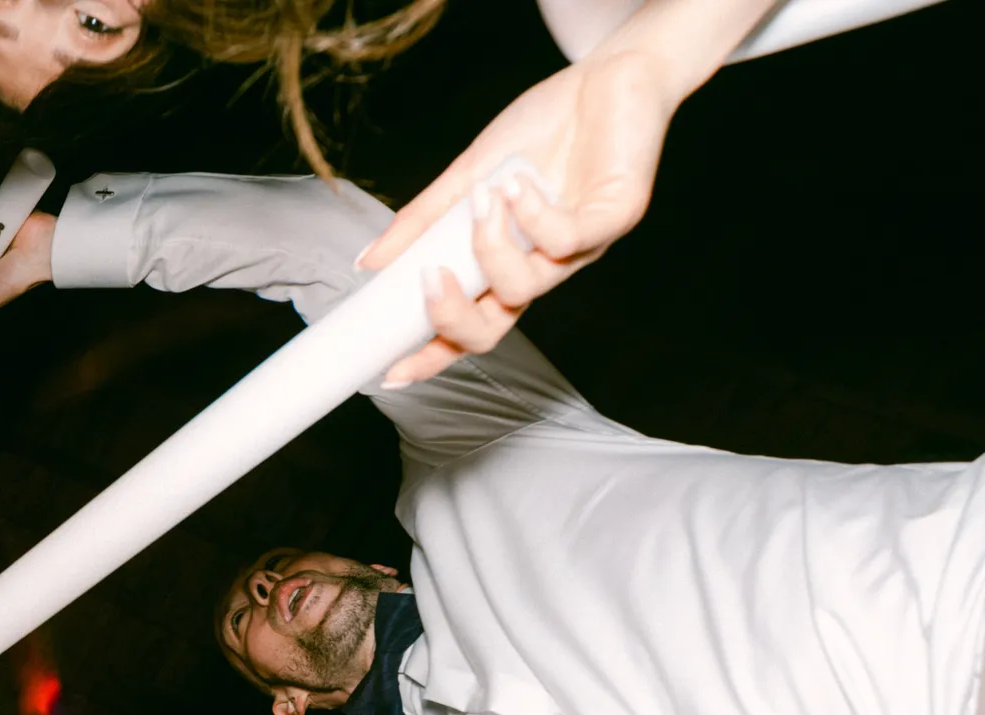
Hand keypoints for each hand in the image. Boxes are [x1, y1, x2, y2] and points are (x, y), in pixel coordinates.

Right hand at [359, 47, 685, 384]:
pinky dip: (533, 215)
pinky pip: (565, 240)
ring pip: (526, 286)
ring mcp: (581, 249)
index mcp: (508, 264)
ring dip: (491, 247)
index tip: (390, 370)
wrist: (610, 73)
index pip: (466, 326)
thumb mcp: (468, 175)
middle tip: (429, 279)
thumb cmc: (545, 127)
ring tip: (484, 199)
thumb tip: (369, 262)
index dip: (431, 355)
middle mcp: (543, 268)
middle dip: (453, 318)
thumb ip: (422, 221)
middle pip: (494, 329)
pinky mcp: (615, 217)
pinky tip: (516, 184)